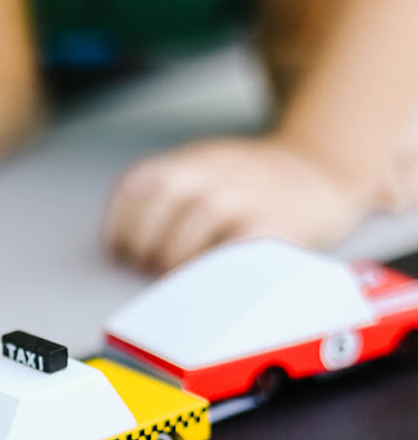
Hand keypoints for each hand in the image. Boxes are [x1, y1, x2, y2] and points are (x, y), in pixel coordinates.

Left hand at [104, 136, 371, 272]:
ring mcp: (246, 195)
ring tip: (173, 276)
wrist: (320, 172)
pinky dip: (217, 265)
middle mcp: (214, 170)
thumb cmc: (248, 186)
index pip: (136, 186)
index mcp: (189, 160)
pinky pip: (239, 245)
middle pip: (162, 199)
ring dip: (175, 256)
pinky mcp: (275, 223)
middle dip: (145, 241)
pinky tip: (208, 279)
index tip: (118, 252)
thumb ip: (166, 192)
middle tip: (146, 268)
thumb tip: (121, 247)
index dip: (119, 224)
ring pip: (198, 220)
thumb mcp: (203, 169)